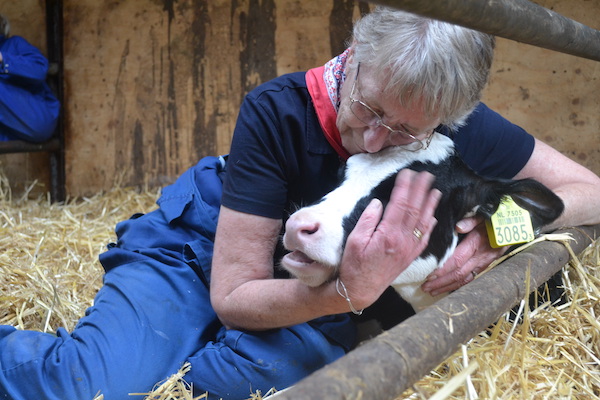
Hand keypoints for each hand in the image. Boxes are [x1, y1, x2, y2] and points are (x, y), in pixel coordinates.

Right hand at [337, 169, 440, 309]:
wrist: (360, 290)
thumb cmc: (354, 266)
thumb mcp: (354, 241)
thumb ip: (368, 220)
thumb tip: (379, 203)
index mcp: (388, 234)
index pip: (400, 204)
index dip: (405, 187)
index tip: (407, 173)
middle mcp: (403, 241)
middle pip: (415, 210)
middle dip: (421, 190)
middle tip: (426, 175)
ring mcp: (408, 250)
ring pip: (423, 223)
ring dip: (430, 205)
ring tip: (435, 190)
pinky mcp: (409, 257)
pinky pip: (424, 239)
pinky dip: (430, 226)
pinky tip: (433, 216)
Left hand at [421, 216, 506, 295]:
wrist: (513, 226)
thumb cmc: (494, 219)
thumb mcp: (482, 215)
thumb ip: (470, 221)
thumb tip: (458, 227)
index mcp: (476, 243)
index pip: (457, 260)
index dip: (443, 269)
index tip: (429, 275)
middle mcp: (480, 257)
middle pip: (458, 274)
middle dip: (441, 282)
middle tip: (424, 287)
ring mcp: (483, 264)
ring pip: (464, 280)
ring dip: (447, 287)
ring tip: (431, 292)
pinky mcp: (484, 267)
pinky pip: (470, 279)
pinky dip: (457, 286)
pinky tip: (446, 289)